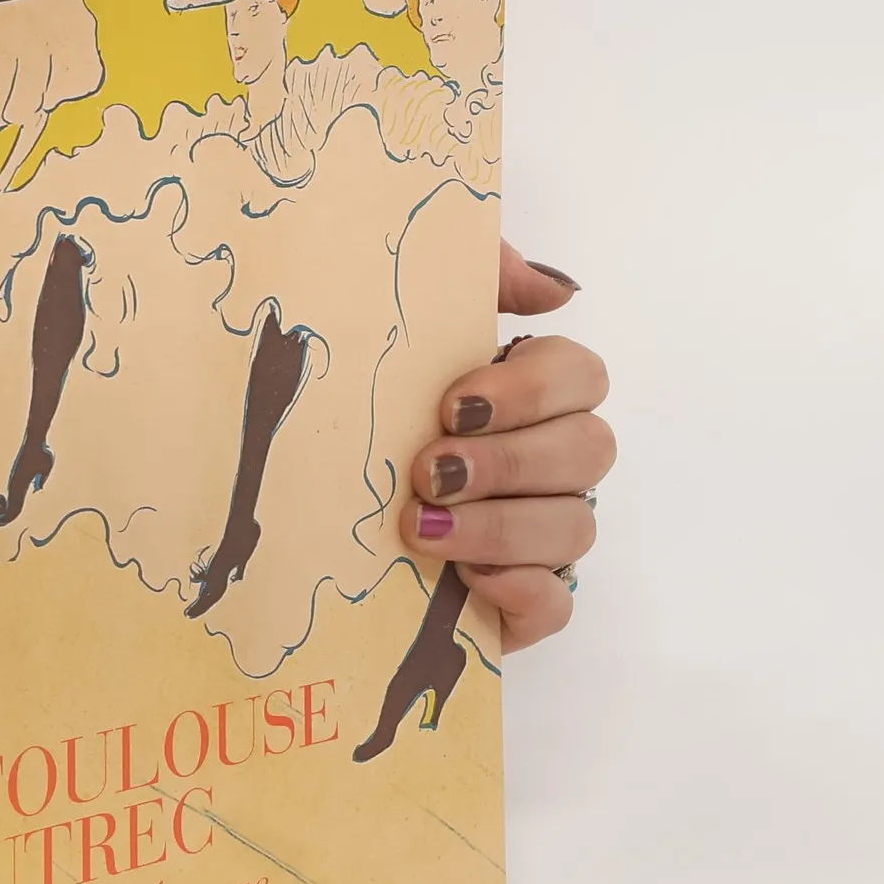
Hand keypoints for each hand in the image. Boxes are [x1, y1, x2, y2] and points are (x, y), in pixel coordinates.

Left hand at [402, 243, 613, 652]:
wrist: (297, 506)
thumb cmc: (367, 403)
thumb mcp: (405, 324)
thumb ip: (481, 279)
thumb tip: (554, 289)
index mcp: (530, 394)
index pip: (582, 376)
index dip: (532, 389)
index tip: (452, 404)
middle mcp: (550, 463)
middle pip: (587, 452)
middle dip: (506, 461)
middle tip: (427, 471)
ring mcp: (542, 535)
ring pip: (574, 528)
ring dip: (500, 527)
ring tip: (421, 528)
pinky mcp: (520, 602)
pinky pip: (557, 604)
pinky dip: (523, 593)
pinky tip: (468, 582)